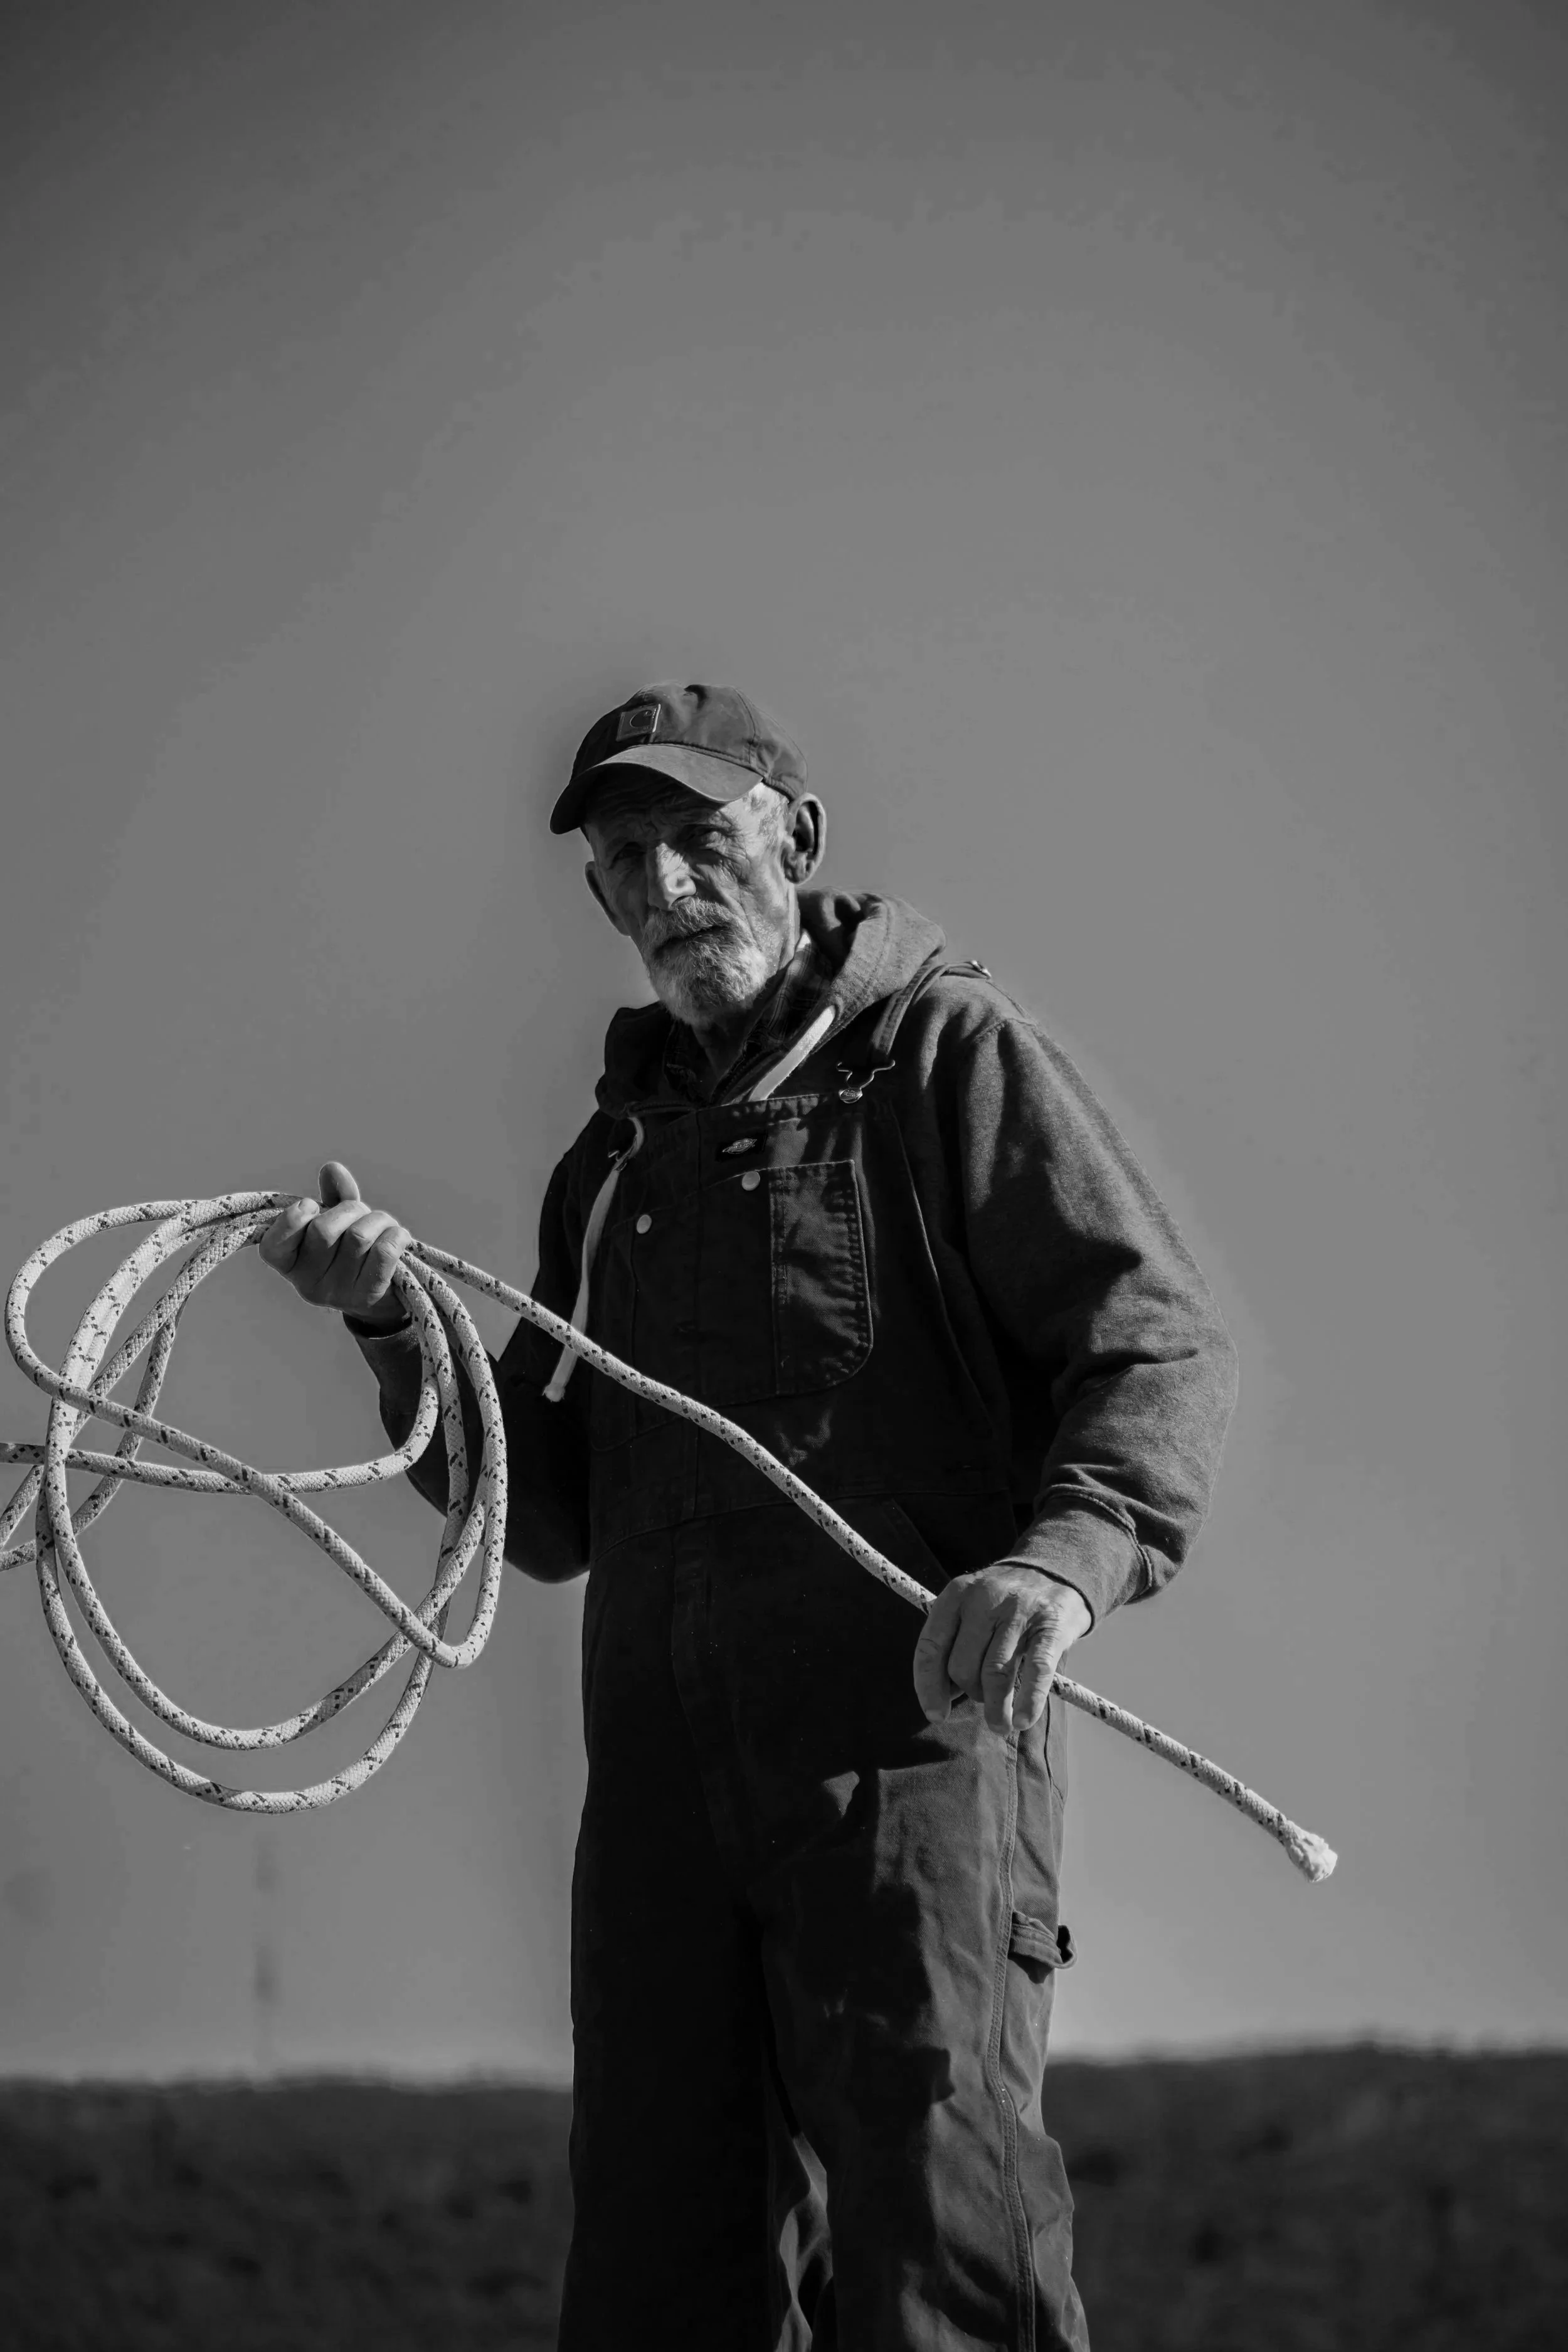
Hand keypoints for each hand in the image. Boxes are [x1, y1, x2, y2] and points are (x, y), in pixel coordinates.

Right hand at [258, 1162, 410, 1327]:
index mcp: (290, 1264)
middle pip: (324, 1230)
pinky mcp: (368, 1296)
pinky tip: (398, 1235)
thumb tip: (332, 1169)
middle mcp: (307, 1284)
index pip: (273, 1247)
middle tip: (361, 1212)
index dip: (292, 1219)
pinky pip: (384, 1252)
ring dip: (377, 1219)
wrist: (382, 1295)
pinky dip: (395, 1234)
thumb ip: (333, 1195)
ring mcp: (337, 1293)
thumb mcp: (338, 1221)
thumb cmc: (352, 1251)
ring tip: (382, 1223)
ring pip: (358, 1237)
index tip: (310, 1204)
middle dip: (349, 1209)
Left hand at [913, 1563, 1092, 1734]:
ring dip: (997, 1709)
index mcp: (956, 1594)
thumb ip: (955, 1643)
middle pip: (962, 1665)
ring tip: (1000, 1725)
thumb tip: (944, 1695)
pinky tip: (1023, 1720)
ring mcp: (1018, 1610)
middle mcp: (984, 1598)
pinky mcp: (1051, 1624)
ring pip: (995, 1674)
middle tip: (983, 1700)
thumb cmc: (1004, 1600)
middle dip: (970, 1693)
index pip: (930, 1647)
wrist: (1056, 1568)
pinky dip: (1029, 1702)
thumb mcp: (972, 1607)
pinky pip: (1036, 1671)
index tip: (935, 1714)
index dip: (929, 1687)